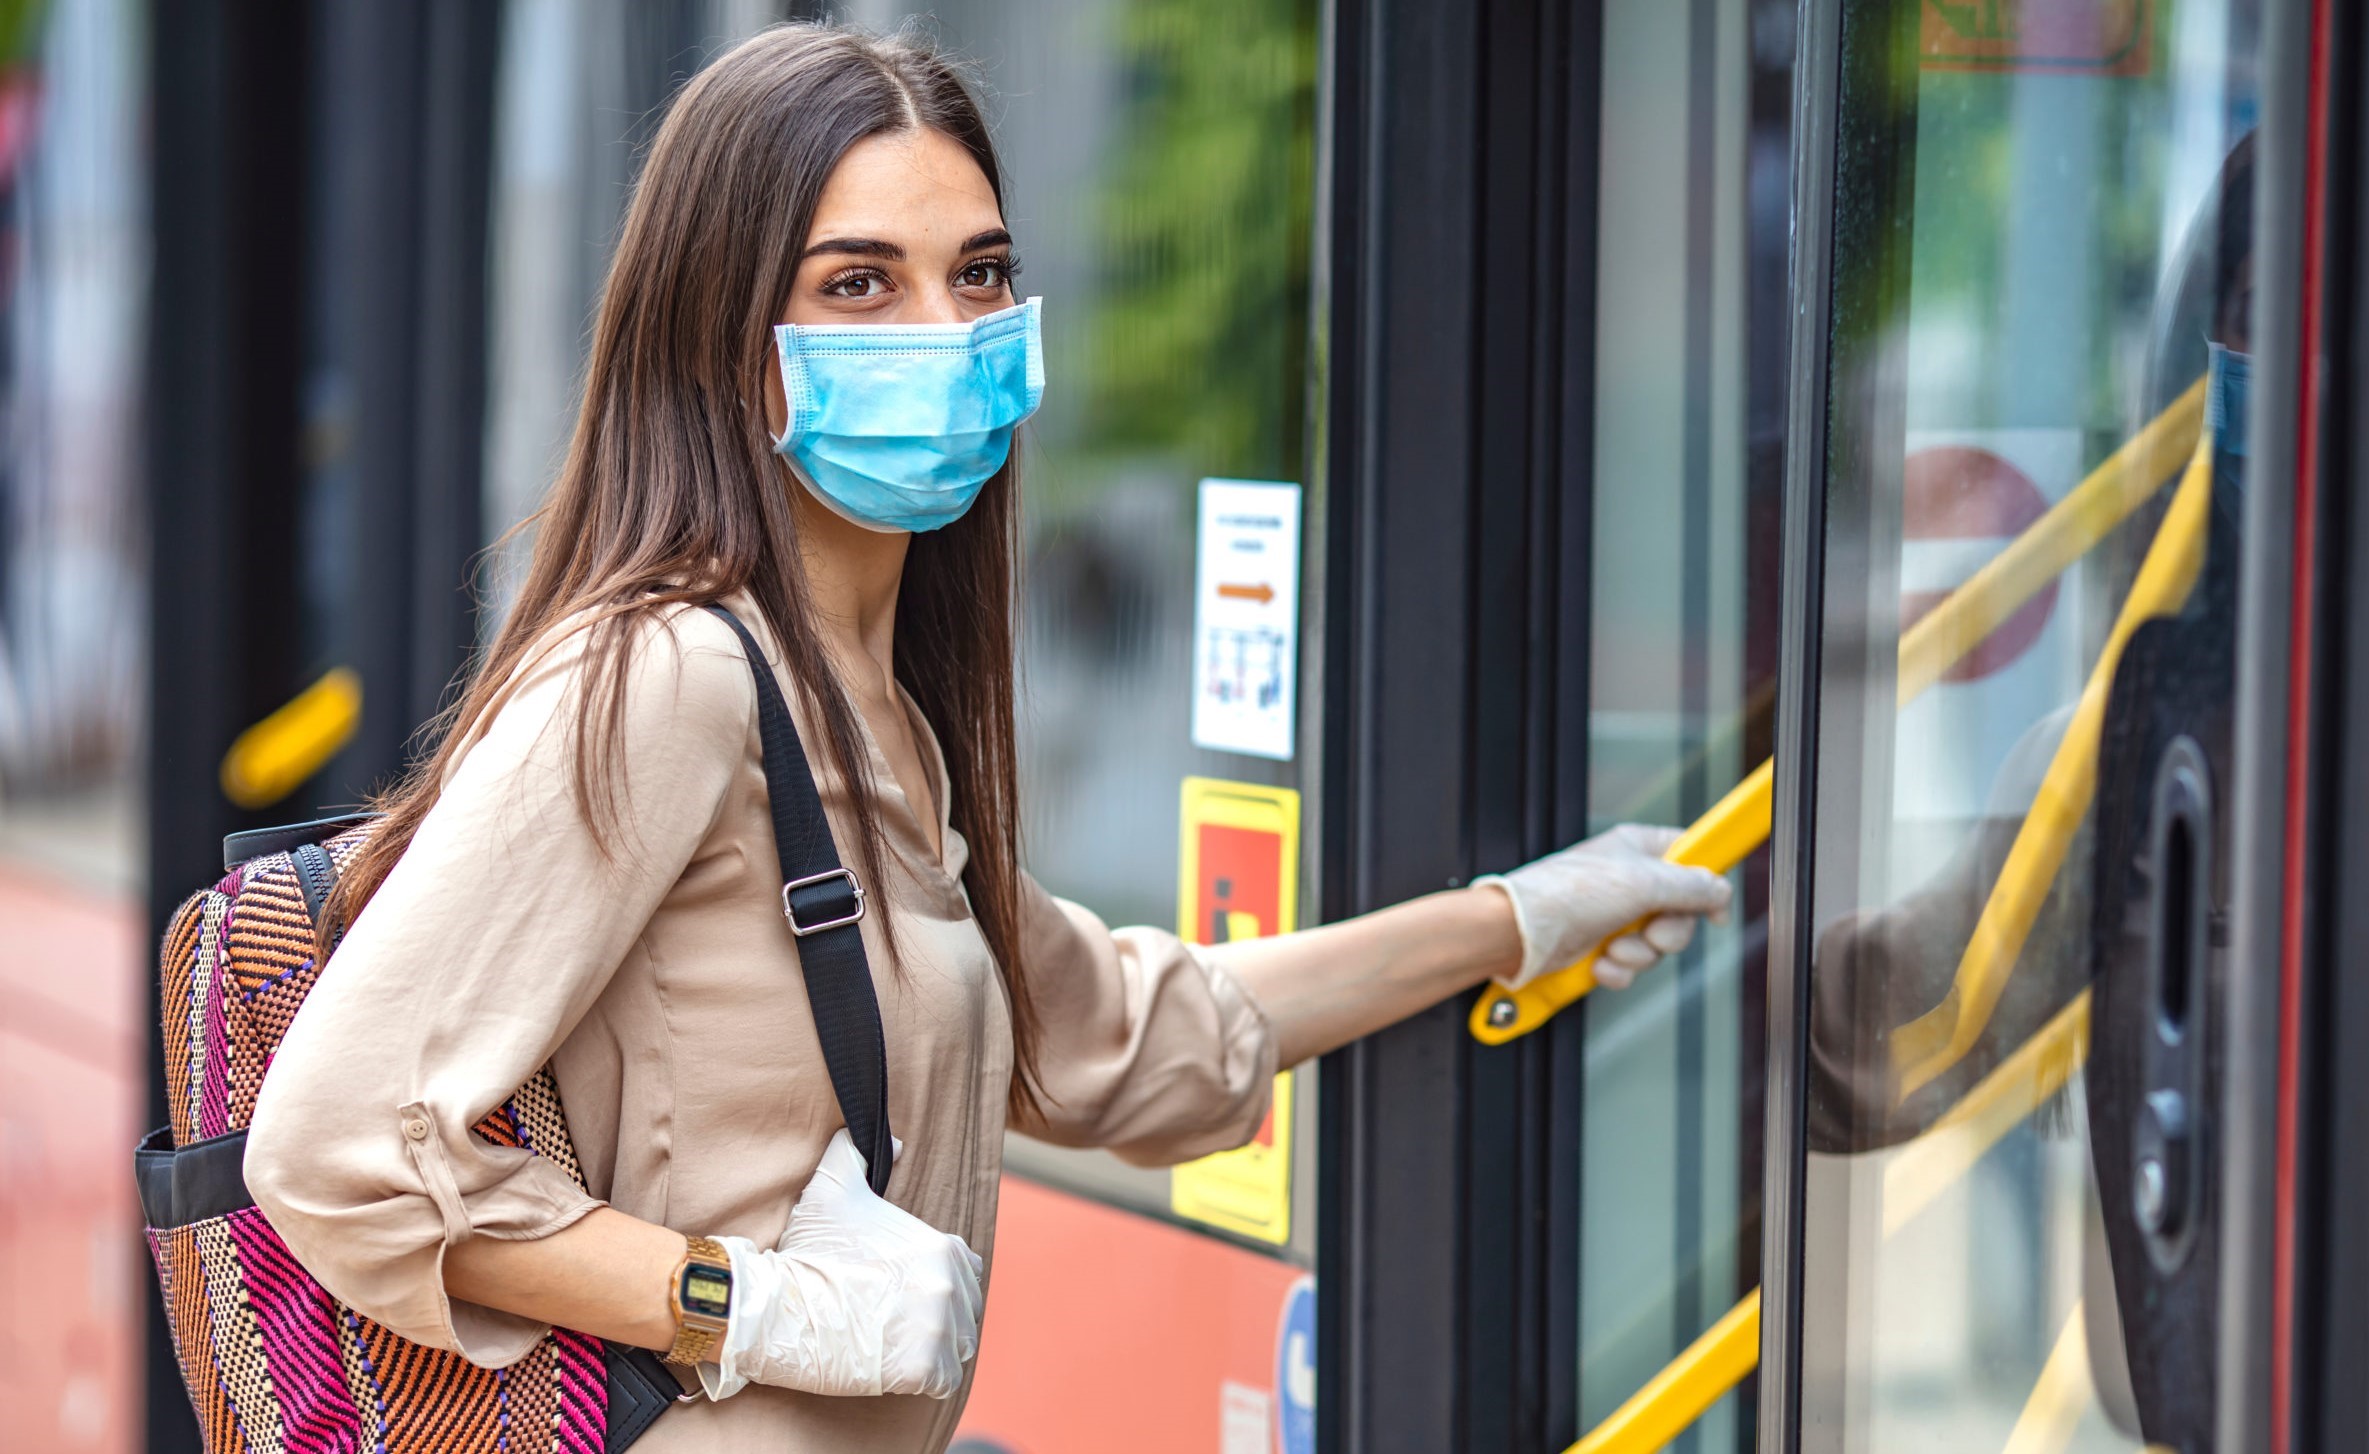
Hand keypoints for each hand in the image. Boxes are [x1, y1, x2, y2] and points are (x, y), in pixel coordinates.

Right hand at [699, 1129, 984, 1400]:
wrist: (780, 1307)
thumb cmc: (808, 1251)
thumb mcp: (834, 1188)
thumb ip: (860, 1154)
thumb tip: (895, 1140)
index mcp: (942, 1248)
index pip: (966, 1271)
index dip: (940, 1284)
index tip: (907, 1293)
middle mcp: (949, 1286)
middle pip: (965, 1311)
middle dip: (939, 1320)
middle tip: (898, 1324)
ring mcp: (939, 1330)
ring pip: (959, 1348)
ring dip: (936, 1351)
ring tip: (899, 1347)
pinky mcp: (923, 1369)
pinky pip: (944, 1381)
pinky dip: (927, 1380)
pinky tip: (898, 1370)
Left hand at [1475, 823, 1732, 990]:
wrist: (1517, 935)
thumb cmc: (1564, 895)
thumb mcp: (1643, 884)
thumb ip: (1691, 887)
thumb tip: (1720, 890)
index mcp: (1637, 848)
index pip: (1690, 856)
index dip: (1706, 882)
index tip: (1715, 909)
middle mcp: (1627, 879)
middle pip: (1680, 911)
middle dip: (1667, 932)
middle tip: (1651, 933)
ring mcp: (1613, 914)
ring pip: (1656, 944)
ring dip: (1638, 954)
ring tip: (1612, 948)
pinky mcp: (1598, 944)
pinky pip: (1629, 964)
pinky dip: (1617, 970)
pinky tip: (1598, 963)